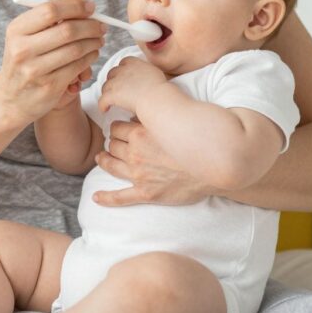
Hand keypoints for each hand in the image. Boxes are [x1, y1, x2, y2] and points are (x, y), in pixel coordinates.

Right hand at [0, 0, 104, 124]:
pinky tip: (92, 53)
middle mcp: (22, 49)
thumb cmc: (24, 60)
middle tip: (102, 25)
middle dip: (91, 26)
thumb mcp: (28, 35)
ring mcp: (36, 70)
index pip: (51, 10)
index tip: (91, 7)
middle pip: (67, 30)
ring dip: (94, 42)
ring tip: (99, 39)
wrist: (11, 99)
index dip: (76, 7)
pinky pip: (78, 66)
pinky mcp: (50, 87)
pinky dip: (91, 57)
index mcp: (16, 30)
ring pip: (76, 49)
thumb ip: (52, 15)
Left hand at [93, 119, 214, 206]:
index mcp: (140, 134)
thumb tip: (138, 114)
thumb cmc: (197, 141)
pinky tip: (96, 198)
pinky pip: (120, 197)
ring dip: (104, 161)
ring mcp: (139, 175)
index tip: (121, 127)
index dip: (117, 126)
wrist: (215, 167)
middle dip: (112, 142)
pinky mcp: (146, 194)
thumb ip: (153, 117)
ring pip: (111, 166)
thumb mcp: (172, 120)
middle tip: (114, 142)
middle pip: (112, 145)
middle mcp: (135, 154)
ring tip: (101, 159)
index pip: (117, 127)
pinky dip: (106, 198)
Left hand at [98, 57, 166, 115]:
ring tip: (111, 101)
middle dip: (113, 81)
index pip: (124, 62)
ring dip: (107, 93)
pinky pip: (103, 99)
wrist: (157, 98)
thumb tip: (144, 76)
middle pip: (112, 73)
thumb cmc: (160, 89)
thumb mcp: (155, 73)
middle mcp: (124, 70)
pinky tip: (105, 109)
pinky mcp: (113, 94)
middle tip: (116, 90)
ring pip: (106, 86)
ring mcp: (117, 82)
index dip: (122, 70)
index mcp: (135, 63)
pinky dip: (103, 104)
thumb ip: (146, 71)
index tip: (124, 78)